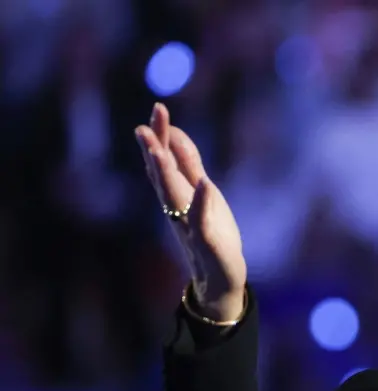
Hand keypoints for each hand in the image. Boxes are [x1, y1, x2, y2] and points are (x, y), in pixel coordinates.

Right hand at [135, 103, 246, 320]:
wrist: (219, 279)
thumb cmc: (211, 233)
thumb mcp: (203, 193)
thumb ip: (190, 165)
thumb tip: (176, 133)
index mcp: (178, 194)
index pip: (167, 161)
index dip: (162, 136)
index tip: (158, 109)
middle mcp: (178, 208)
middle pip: (162, 176)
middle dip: (154, 151)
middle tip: (143, 127)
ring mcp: (189, 225)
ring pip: (173, 197)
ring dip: (165, 174)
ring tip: (159, 149)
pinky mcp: (206, 242)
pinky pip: (201, 221)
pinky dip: (201, 203)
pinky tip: (204, 184)